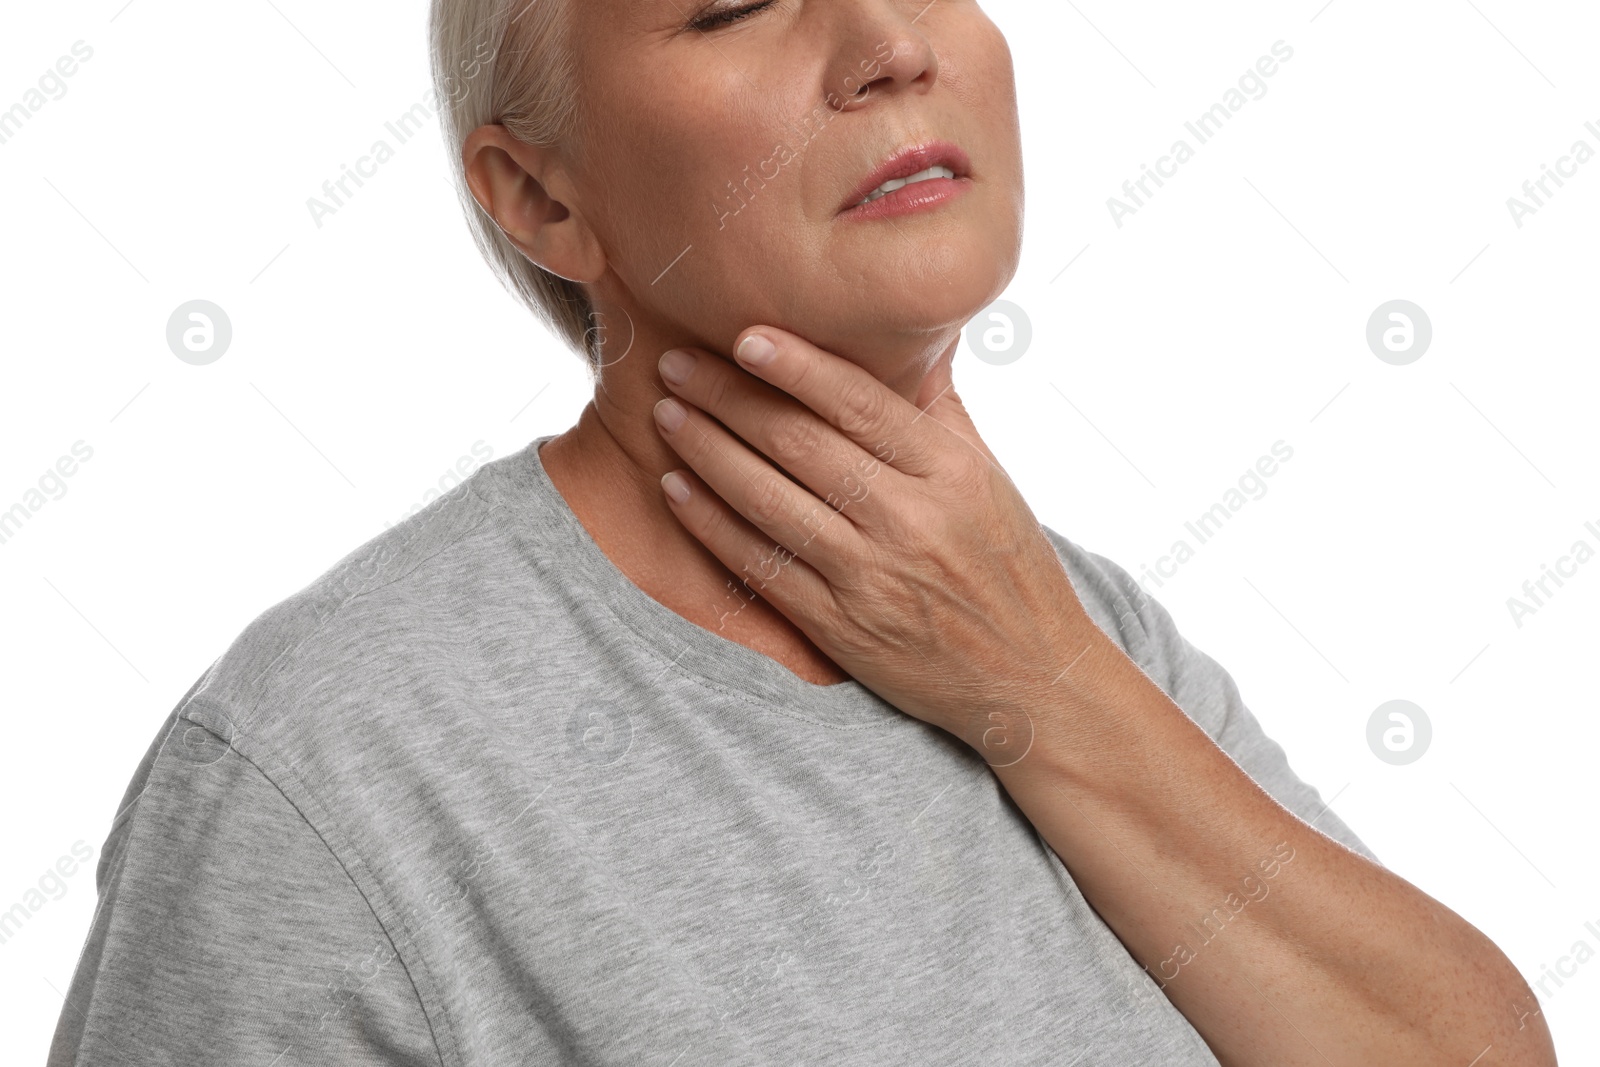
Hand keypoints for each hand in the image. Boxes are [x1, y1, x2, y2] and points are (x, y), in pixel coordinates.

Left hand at [652, 326, 1105, 763]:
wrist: (1030, 678)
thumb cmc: (1008, 564)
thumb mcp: (990, 478)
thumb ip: (939, 408)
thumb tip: (912, 329)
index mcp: (952, 473)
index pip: (861, 404)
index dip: (797, 366)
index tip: (744, 334)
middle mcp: (911, 521)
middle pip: (801, 445)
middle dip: (729, 398)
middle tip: (677, 363)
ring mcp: (871, 577)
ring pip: (770, 501)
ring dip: (708, 452)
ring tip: (668, 415)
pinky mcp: (839, 627)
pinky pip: (761, 566)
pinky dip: (712, 524)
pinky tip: (677, 489)